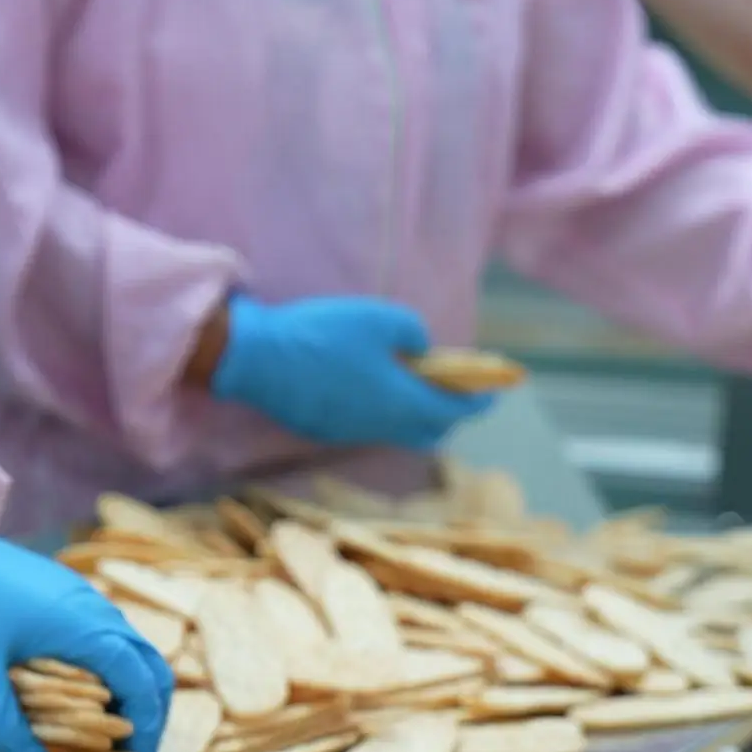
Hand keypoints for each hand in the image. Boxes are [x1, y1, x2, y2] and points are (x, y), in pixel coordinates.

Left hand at [0, 499, 172, 751]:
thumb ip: (8, 735)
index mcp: (86, 627)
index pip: (143, 688)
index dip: (144, 739)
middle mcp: (96, 610)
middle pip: (151, 673)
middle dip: (144, 725)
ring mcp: (82, 600)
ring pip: (130, 657)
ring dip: (125, 703)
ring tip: (97, 744)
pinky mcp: (64, 599)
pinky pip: (104, 644)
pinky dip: (105, 681)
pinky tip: (73, 706)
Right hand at [210, 293, 491, 450]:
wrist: (260, 360)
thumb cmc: (324, 335)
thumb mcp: (380, 318)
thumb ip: (412, 333)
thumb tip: (421, 349)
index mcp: (402, 402)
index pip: (452, 411)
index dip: (476, 402)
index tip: (491, 393)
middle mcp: (382, 427)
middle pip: (428, 430)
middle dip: (447, 412)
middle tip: (454, 388)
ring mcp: (352, 433)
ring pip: (398, 430)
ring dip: (413, 410)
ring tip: (413, 381)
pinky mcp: (328, 430)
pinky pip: (370, 426)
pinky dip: (385, 411)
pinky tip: (373, 386)